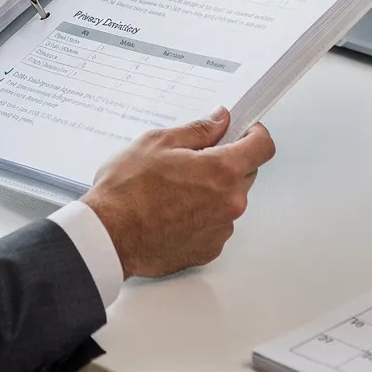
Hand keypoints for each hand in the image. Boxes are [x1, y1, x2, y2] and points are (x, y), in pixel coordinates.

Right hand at [82, 107, 275, 278]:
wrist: (108, 236)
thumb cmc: (126, 192)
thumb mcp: (158, 142)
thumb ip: (198, 130)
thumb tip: (219, 122)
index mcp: (222, 171)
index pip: (263, 147)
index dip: (255, 134)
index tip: (245, 131)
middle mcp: (229, 203)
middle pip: (246, 174)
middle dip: (227, 163)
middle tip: (194, 160)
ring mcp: (220, 229)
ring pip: (229, 201)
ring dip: (213, 192)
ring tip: (175, 190)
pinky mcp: (208, 250)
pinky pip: (216, 225)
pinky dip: (202, 217)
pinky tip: (173, 212)